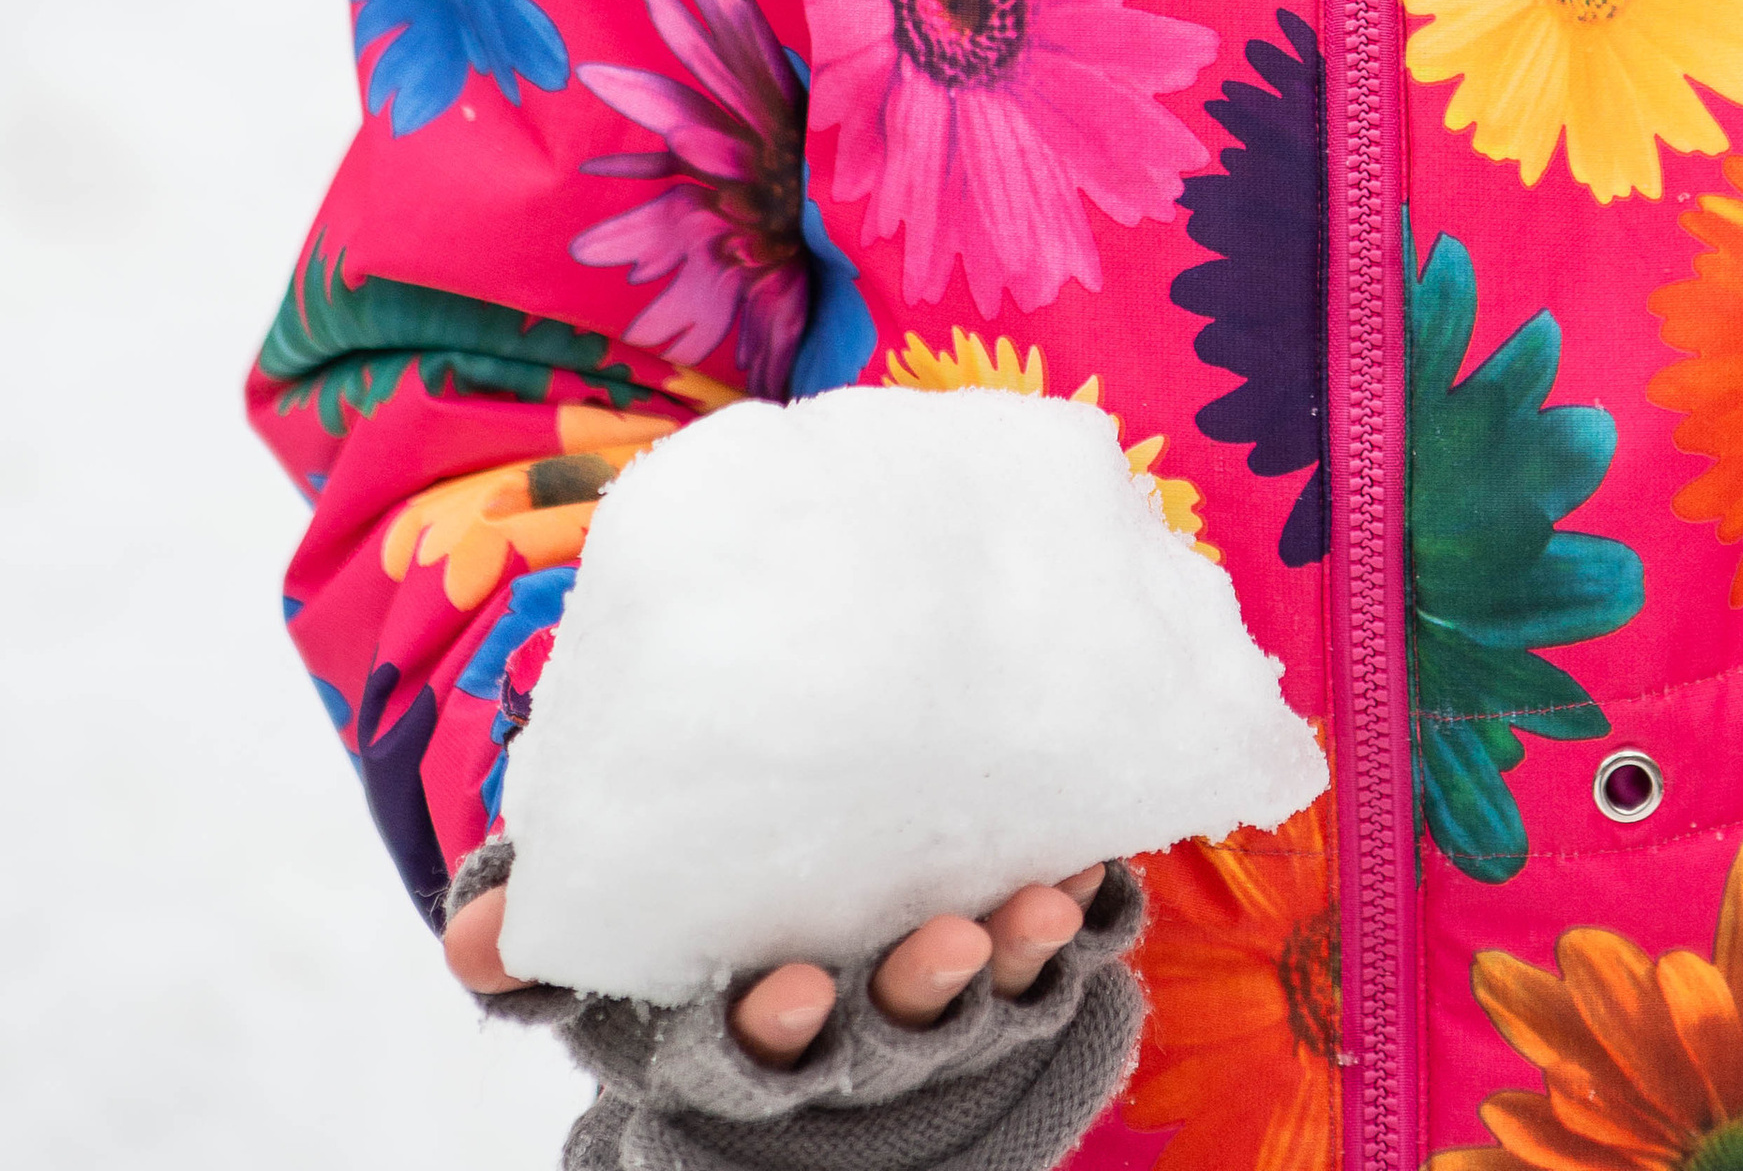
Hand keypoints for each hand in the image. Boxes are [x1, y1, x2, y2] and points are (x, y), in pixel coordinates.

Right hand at [441, 865, 1110, 1055]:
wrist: (785, 947)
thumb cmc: (680, 952)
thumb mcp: (604, 962)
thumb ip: (535, 945)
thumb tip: (472, 938)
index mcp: (745, 1028)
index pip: (761, 1046)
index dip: (780, 1024)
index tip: (794, 986)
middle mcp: (848, 1033)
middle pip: (887, 1031)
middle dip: (916, 993)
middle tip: (946, 942)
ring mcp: (930, 1010)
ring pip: (977, 1000)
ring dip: (1011, 956)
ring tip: (1041, 900)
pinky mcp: (1000, 972)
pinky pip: (1046, 957)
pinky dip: (1073, 921)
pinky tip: (1097, 869)